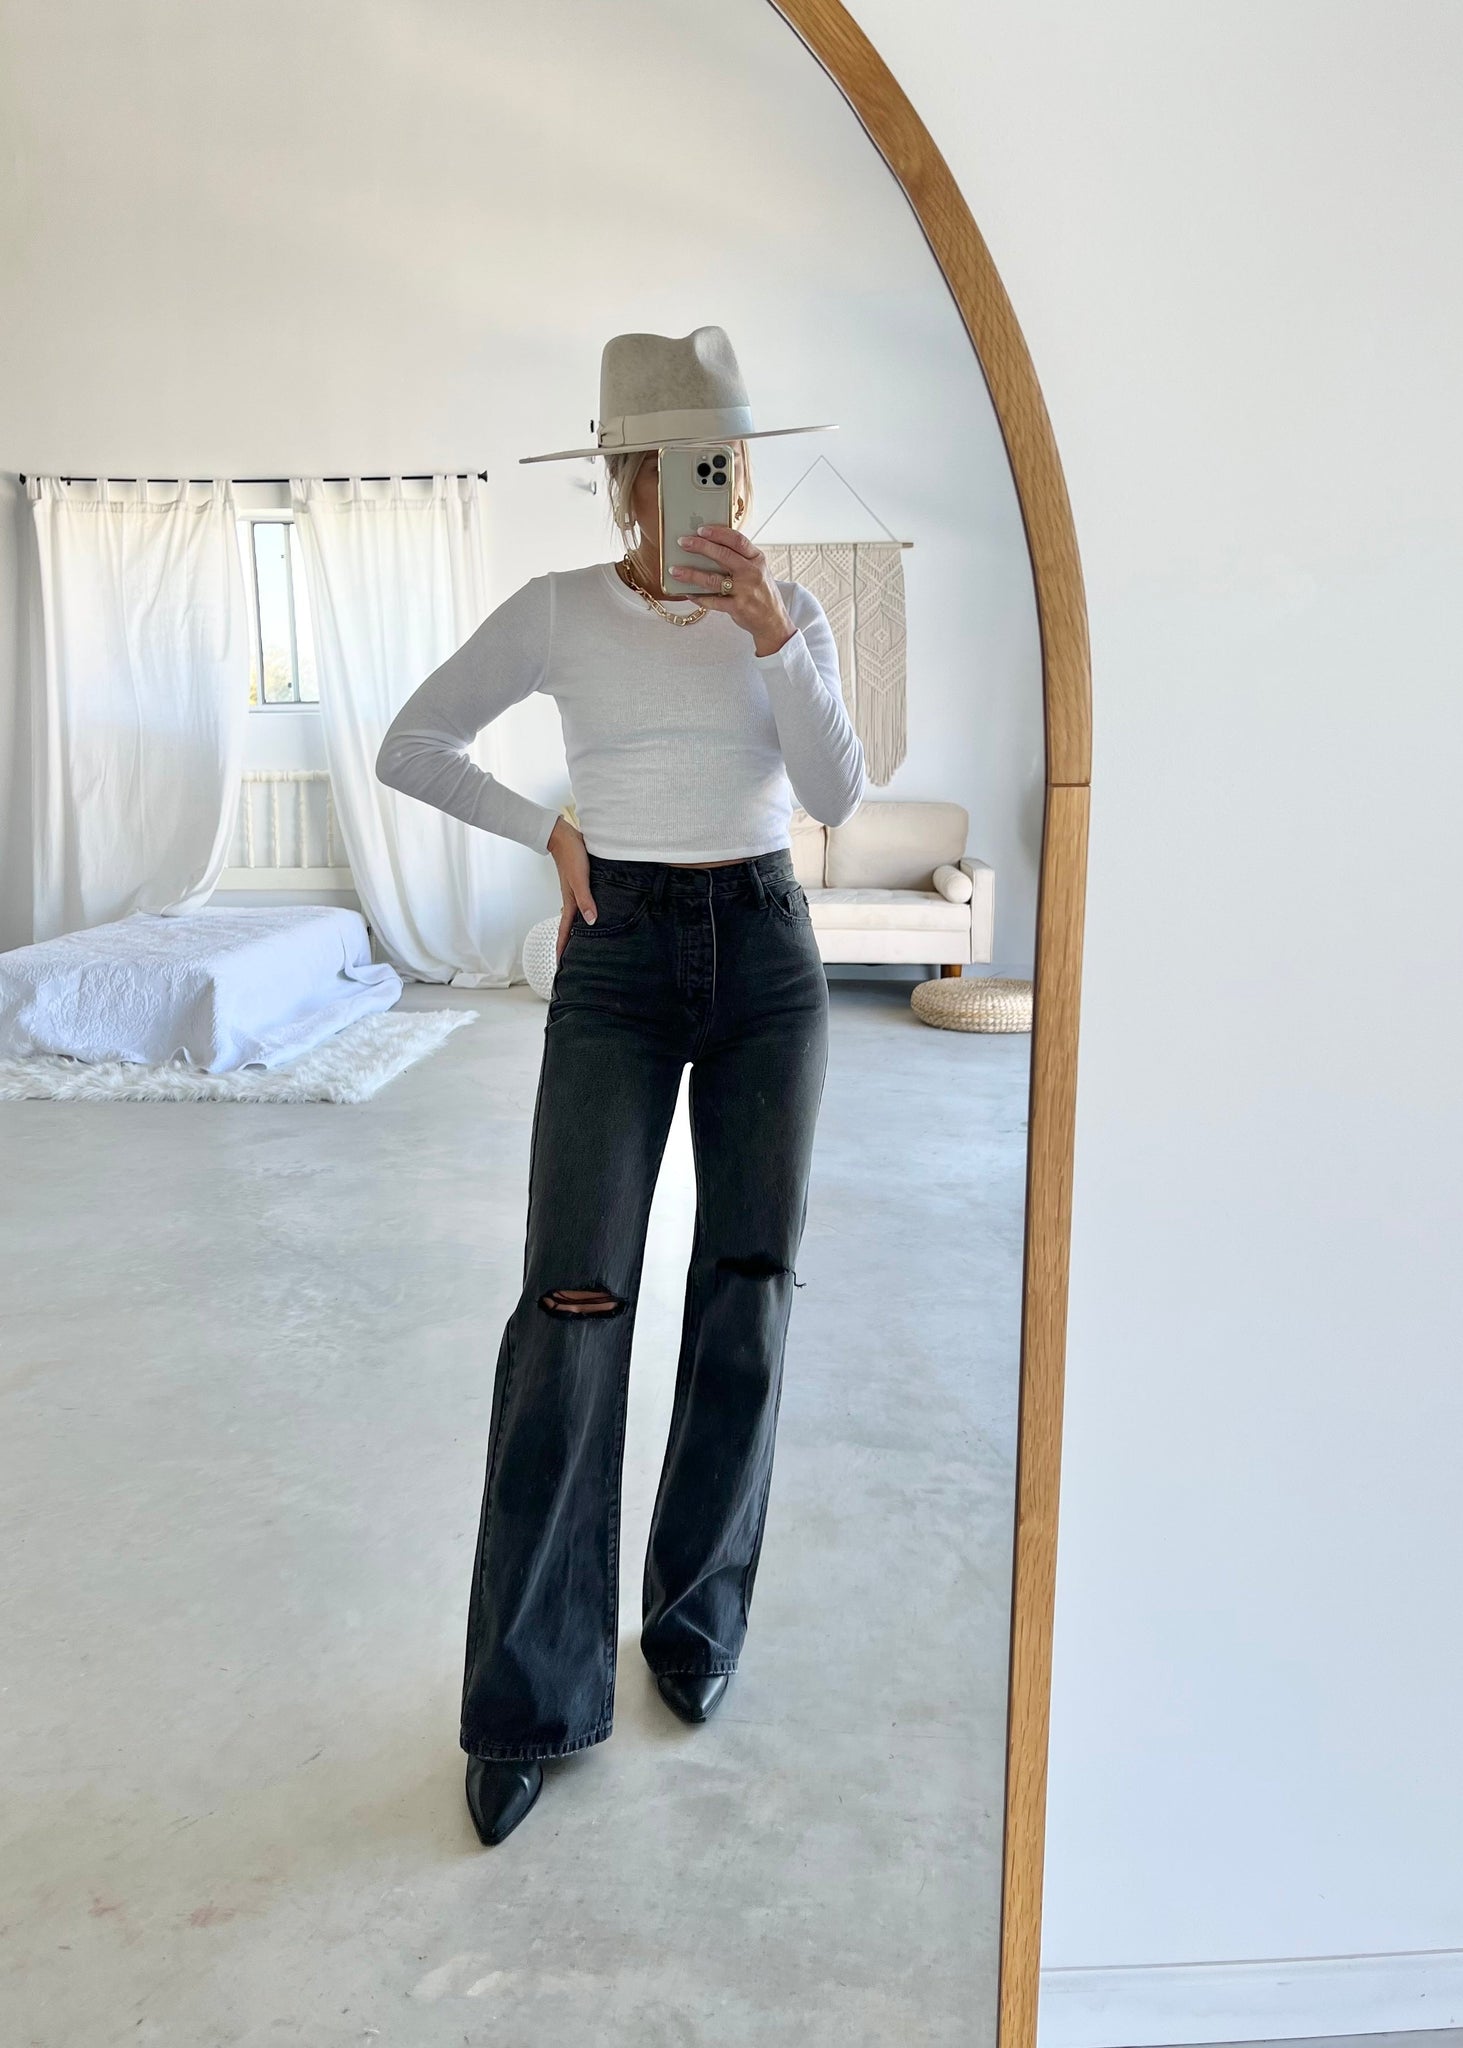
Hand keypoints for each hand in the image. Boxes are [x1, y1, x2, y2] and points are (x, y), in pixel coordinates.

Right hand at [547, 816, 595, 959]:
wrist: (564, 836)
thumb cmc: (572, 856)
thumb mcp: (580, 879)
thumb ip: (586, 900)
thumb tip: (591, 921)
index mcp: (570, 902)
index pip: (564, 931)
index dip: (562, 948)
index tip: (560, 966)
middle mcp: (572, 900)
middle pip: (570, 928)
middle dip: (569, 945)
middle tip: (573, 961)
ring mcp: (576, 892)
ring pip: (577, 917)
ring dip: (578, 931)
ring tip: (583, 943)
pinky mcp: (581, 884)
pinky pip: (583, 904)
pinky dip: (586, 914)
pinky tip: (593, 915)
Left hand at [668, 525, 796, 657]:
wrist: (773, 621)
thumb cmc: (761, 592)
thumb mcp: (758, 570)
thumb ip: (740, 558)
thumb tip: (710, 546)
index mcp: (757, 559)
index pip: (737, 540)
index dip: (718, 533)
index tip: (701, 529)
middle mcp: (752, 573)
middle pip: (723, 555)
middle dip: (700, 547)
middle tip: (683, 542)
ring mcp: (745, 591)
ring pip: (713, 579)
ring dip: (691, 574)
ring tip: (675, 570)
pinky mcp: (737, 608)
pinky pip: (712, 601)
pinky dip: (698, 597)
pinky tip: (687, 593)